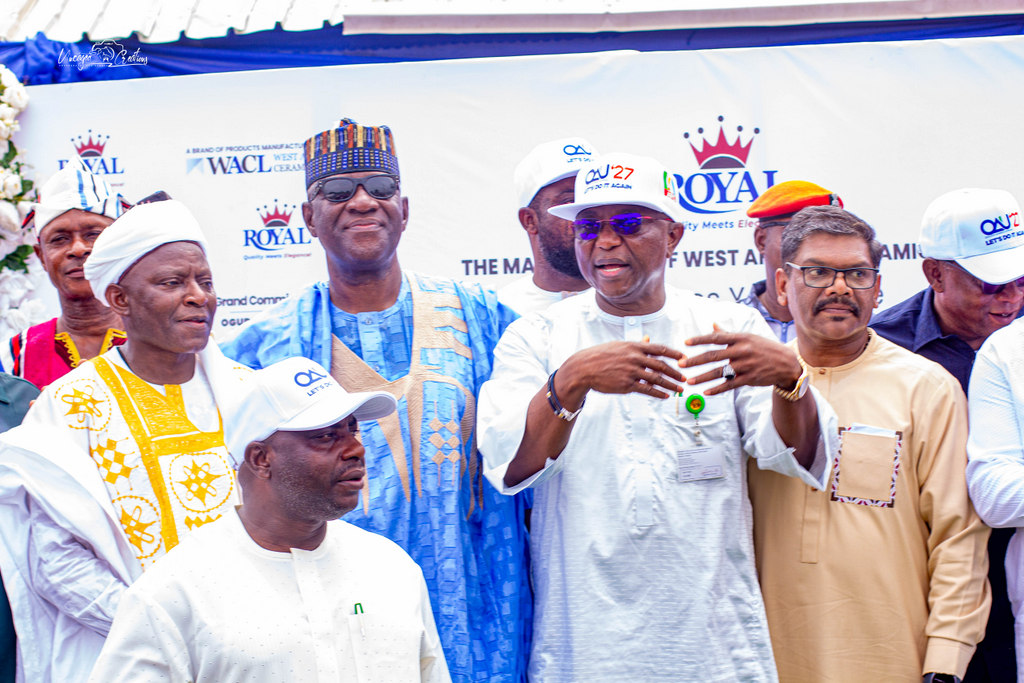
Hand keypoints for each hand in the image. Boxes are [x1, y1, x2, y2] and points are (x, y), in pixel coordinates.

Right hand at [559, 341, 685, 400]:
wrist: (584, 368)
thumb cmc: (601, 356)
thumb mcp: (619, 346)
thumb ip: (636, 345)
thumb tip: (648, 339)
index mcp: (634, 346)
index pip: (659, 349)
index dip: (673, 354)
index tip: (684, 358)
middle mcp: (634, 358)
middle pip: (661, 365)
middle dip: (675, 372)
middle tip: (684, 377)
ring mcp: (631, 371)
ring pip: (656, 379)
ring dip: (670, 385)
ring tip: (679, 389)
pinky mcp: (626, 385)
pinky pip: (646, 390)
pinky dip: (658, 393)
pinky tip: (665, 396)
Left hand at [681, 323, 801, 395]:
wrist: (786, 363)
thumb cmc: (763, 348)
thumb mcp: (748, 337)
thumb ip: (729, 333)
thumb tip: (713, 324)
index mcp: (741, 338)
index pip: (716, 337)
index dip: (700, 339)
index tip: (685, 342)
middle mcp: (742, 350)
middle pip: (714, 355)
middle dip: (695, 360)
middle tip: (680, 364)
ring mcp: (746, 365)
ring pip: (720, 372)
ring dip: (702, 377)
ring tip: (689, 382)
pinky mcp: (750, 378)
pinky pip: (730, 385)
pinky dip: (717, 389)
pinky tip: (705, 392)